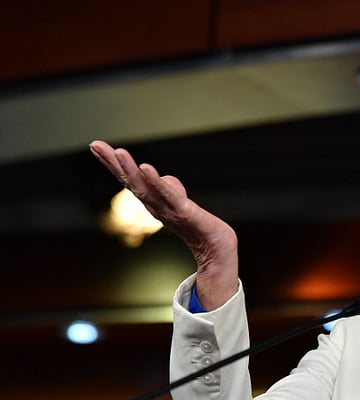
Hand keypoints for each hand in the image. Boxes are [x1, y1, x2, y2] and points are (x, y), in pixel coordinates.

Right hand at [90, 140, 238, 309]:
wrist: (216, 247)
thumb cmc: (196, 223)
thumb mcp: (178, 200)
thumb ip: (167, 187)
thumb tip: (159, 176)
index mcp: (152, 202)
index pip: (129, 180)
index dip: (112, 164)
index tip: (95, 145)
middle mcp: (155, 206)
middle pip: (131, 182)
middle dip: (113, 163)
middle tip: (96, 144)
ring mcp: (168, 209)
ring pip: (145, 188)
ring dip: (130, 170)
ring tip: (119, 152)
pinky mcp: (184, 212)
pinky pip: (168, 195)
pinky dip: (156, 182)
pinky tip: (146, 168)